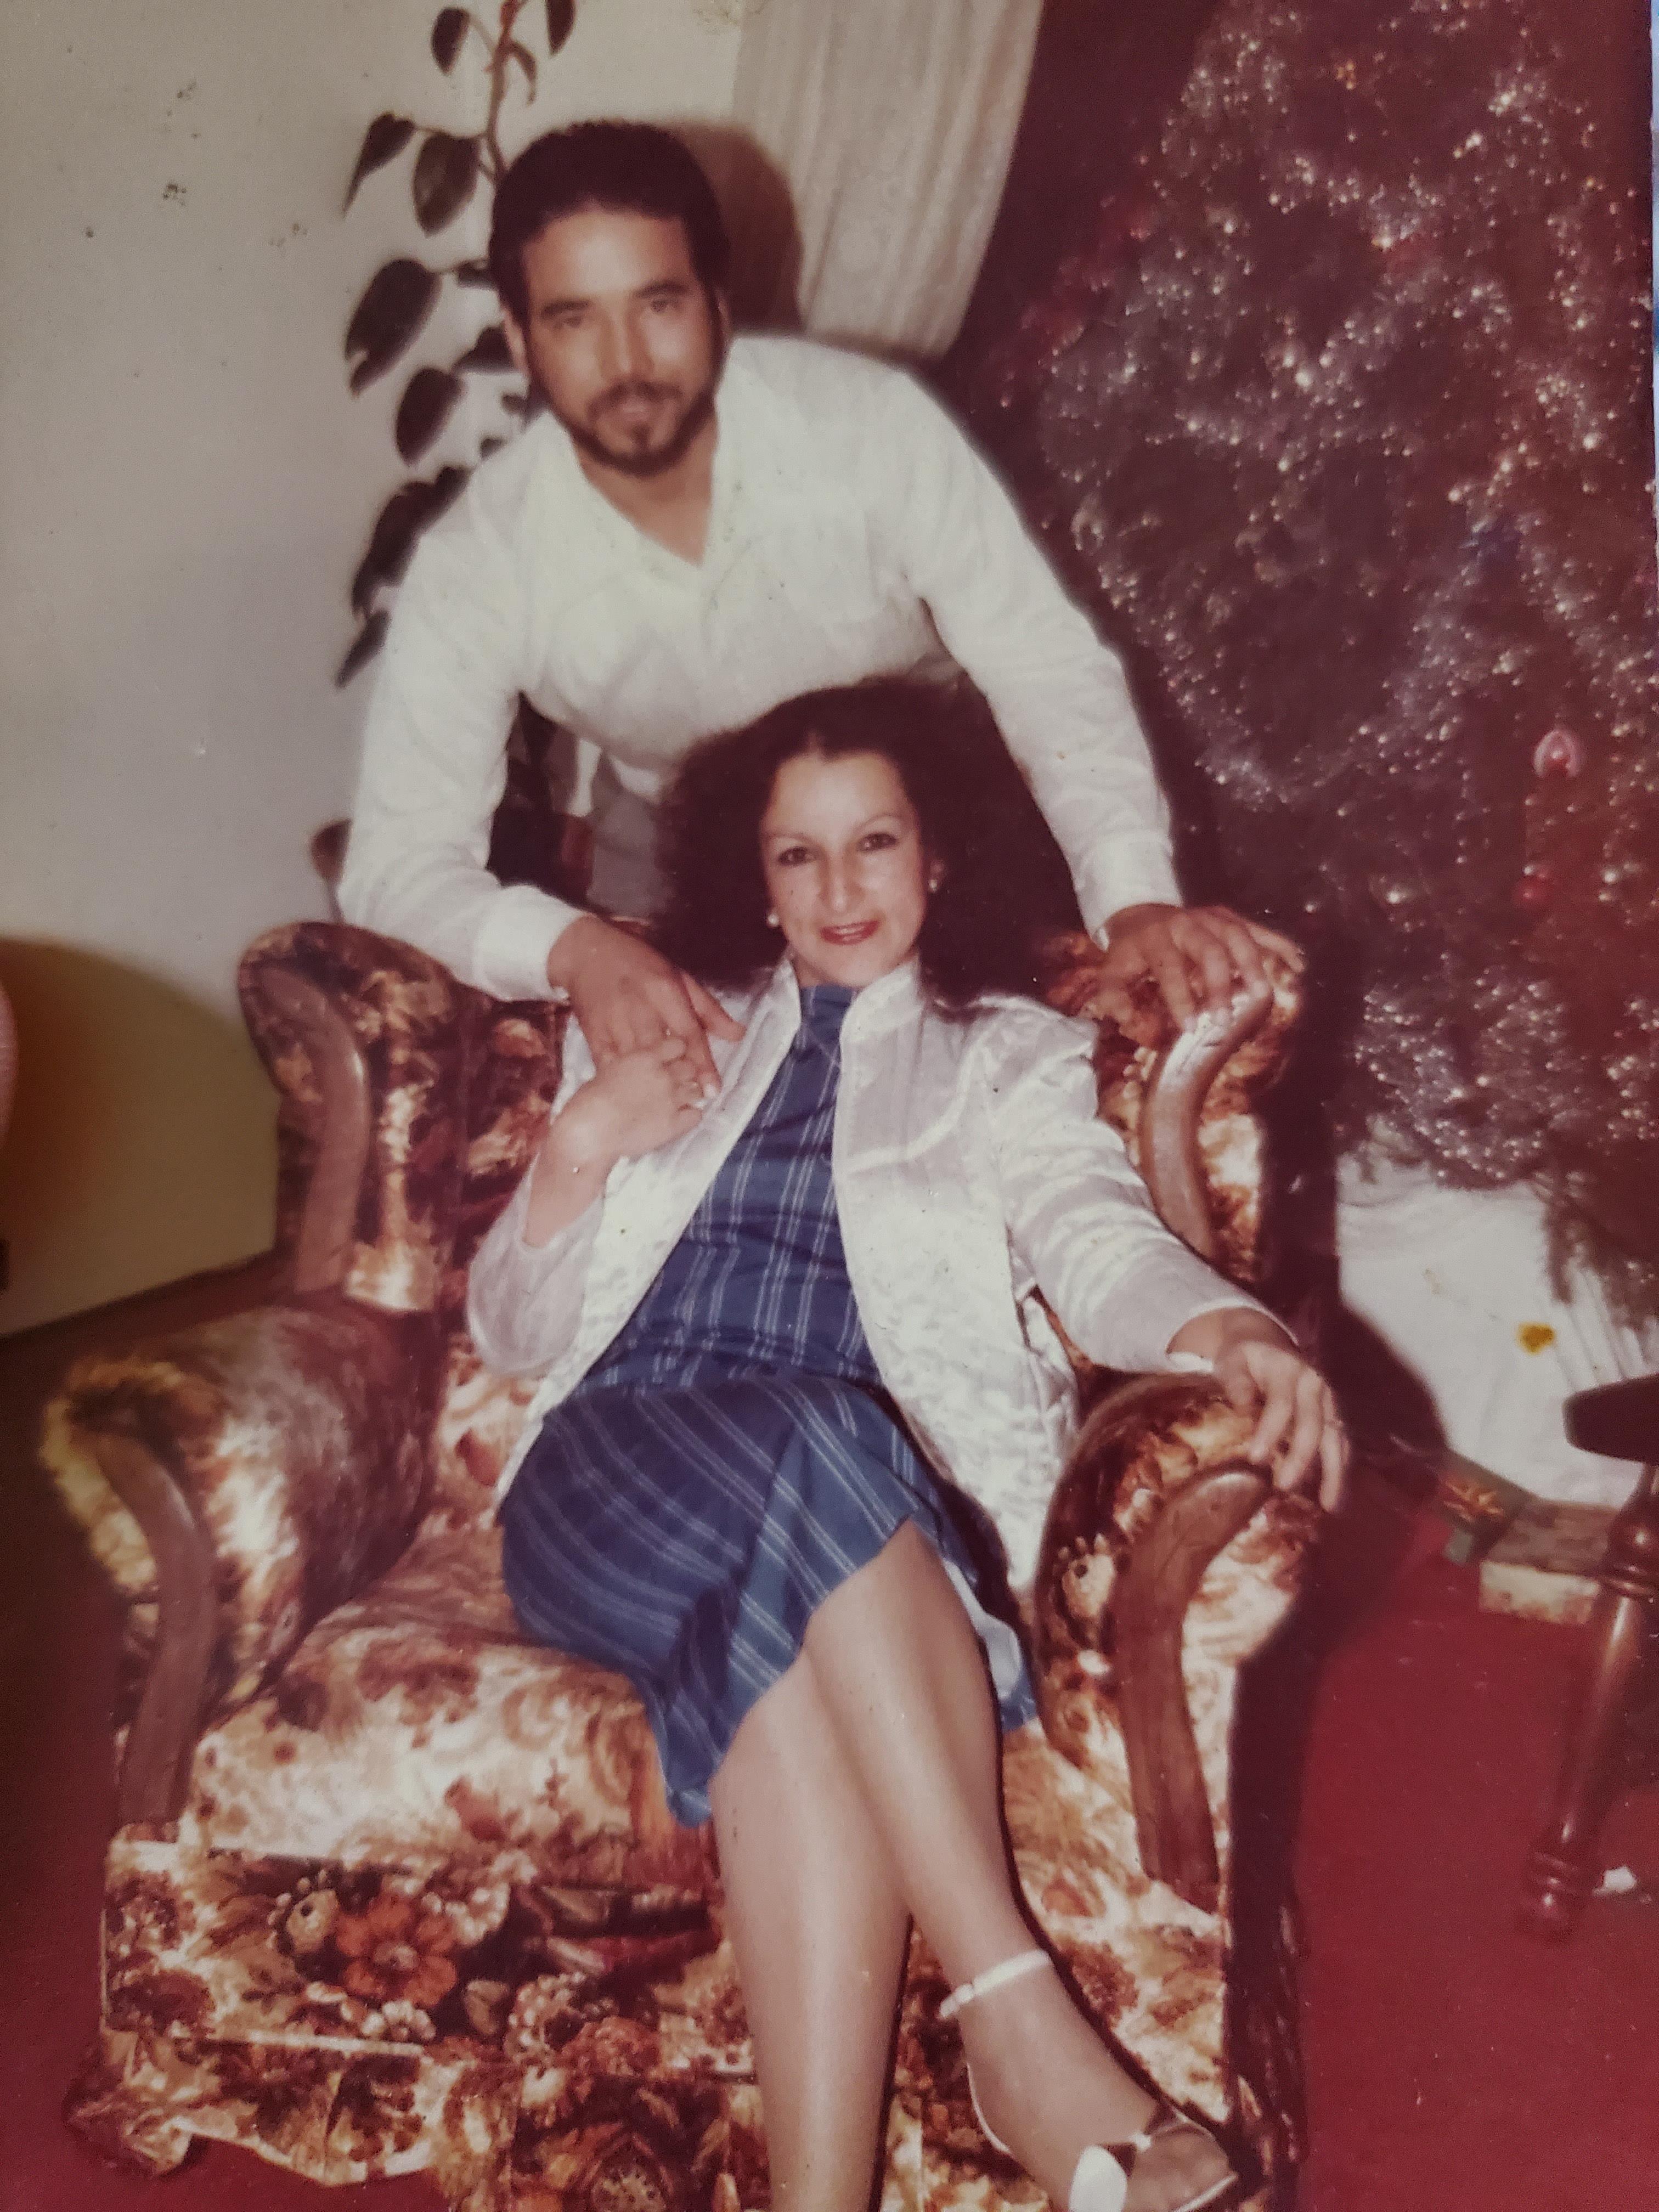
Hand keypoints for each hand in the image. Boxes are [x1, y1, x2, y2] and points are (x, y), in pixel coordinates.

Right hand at [523, 1035, 710, 1244]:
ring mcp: (672, 1099)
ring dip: (689, 1094)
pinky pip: (696, 1115)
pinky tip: (678, 1119)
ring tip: (677, 1101)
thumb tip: (636, 1069)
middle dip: (685, 1073)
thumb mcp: (609, 1071)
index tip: (671, 1059)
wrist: (591, 1131)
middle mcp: (664, 1074)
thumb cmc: (589, 1099)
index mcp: (646, 1057)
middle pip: (691, 1066)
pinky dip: (690, 1116)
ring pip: (697, 1089)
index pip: (678, 1044)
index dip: (677, 1052)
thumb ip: (630, 1066)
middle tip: (674, 1083)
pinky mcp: (675, 1124)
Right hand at [548, 914, 743, 1096]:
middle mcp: (641, 1007)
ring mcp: (614, 1021)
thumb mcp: (679, 977)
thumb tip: (738, 1035)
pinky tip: (633, 1098)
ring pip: (636, 1061)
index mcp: (665, 991)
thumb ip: (708, 1010)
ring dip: (652, 1085)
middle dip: (678, 1077)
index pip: (689, 1032)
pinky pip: (609, 1063)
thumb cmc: (641, 964)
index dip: (703, 1063)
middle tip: (692, 1101)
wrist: (587, 952)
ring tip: (668, 1106)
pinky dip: (621, 1082)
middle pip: (663, 1050)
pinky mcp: (593, 1032)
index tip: (713, 1090)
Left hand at [1097, 903, 1302, 1032]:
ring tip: (1262, 995)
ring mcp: (1213, 918)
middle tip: (1224, 1019)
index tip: (1189, 1027)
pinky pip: (1259, 929)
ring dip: (1251, 965)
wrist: (1142, 913)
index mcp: (1156, 938)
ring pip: (1238, 936)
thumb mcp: (1113, 969)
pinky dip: (1280, 945)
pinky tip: (1297, 965)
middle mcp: (1187, 924)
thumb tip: (1124, 1018)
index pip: (1170, 967)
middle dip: (1219, 985)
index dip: (1180, 997)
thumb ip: (1112, 994)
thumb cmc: (1132, 951)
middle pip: (1210, 950)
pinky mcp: (1231, 918)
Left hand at [1167, 1309, 1346, 1510]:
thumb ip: (1236, 1381)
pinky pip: (1342, 1444)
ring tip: (1329, 1506)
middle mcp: (1316, 1386)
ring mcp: (1329, 1401)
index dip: (1270, 1431)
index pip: (1281, 1404)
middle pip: (1314, 1424)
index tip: (1256, 1458)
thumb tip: (1241, 1405)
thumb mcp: (1233, 1361)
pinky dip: (1340, 1470)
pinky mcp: (1334, 1415)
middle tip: (1286, 1486)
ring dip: (1335, 1472)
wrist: (1265, 1341)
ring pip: (1338, 1438)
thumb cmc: (1244, 1357)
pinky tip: (1334, 1497)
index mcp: (1289, 1371)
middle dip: (1302, 1457)